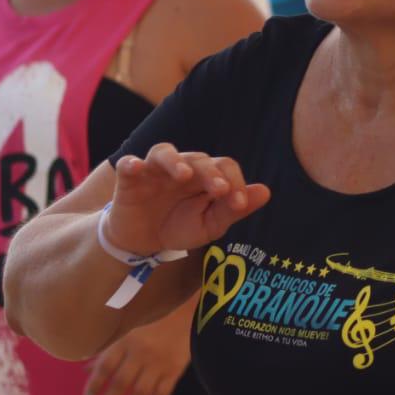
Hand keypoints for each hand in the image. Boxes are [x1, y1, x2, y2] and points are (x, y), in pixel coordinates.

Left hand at [84, 320, 190, 394]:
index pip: (105, 367)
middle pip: (121, 383)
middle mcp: (140, 354)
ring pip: (141, 393)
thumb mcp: (128, 333)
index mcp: (126, 342)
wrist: (187, 318)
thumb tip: (86, 369)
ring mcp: (158, 364)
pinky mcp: (174, 372)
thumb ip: (108, 352)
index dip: (94, 385)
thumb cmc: (153, 324)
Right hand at [106, 144, 270, 255]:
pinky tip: (136, 167)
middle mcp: (182, 168)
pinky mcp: (130, 179)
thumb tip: (266, 192)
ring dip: (176, 161)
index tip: (239, 204)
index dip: (236, 182)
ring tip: (185, 175)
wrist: (143, 243)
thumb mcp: (210, 225)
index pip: (224, 166)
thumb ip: (234, 209)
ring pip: (165, 151)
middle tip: (220, 191)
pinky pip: (129, 164)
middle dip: (212, 174)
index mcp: (205, 176)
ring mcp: (155, 170)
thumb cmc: (179, 227)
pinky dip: (131, 163)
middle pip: (199, 158)